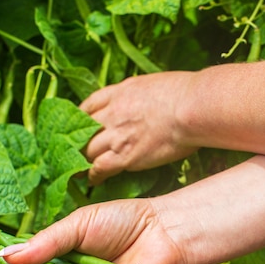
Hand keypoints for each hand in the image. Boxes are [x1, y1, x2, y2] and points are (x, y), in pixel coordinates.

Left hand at [81, 72, 198, 184]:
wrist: (191, 107)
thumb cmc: (184, 93)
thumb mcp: (152, 83)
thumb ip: (138, 94)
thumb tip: (140, 102)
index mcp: (118, 92)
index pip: (88, 105)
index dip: (80, 118)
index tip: (78, 127)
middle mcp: (112, 113)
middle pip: (82, 130)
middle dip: (76, 142)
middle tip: (72, 152)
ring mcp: (116, 134)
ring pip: (87, 150)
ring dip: (81, 161)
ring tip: (78, 170)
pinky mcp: (125, 155)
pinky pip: (100, 168)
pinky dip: (94, 175)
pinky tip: (93, 181)